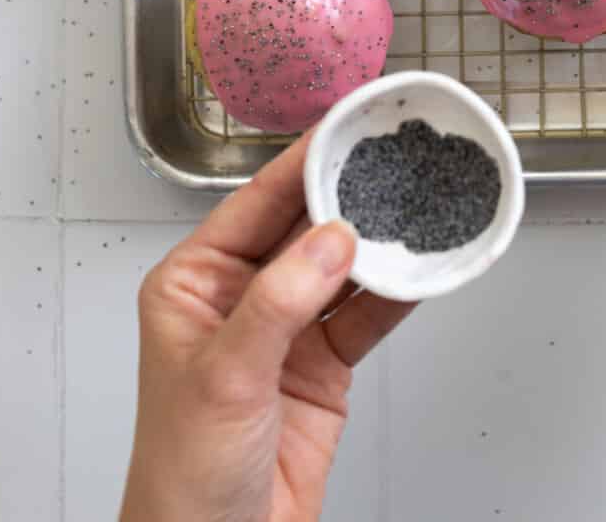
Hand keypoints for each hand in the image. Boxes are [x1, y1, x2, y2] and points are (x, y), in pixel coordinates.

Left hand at [121, 134, 413, 521]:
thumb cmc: (182, 477)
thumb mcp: (224, 377)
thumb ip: (280, 302)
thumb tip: (332, 239)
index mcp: (195, 282)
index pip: (257, 202)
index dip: (304, 162)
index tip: (347, 129)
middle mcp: (240, 298)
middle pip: (305, 227)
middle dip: (351, 195)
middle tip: (396, 157)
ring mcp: (285, 332)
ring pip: (343, 268)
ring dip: (381, 242)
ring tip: (421, 204)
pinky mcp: (322, 367)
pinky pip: (366, 315)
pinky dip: (398, 292)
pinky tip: (422, 266)